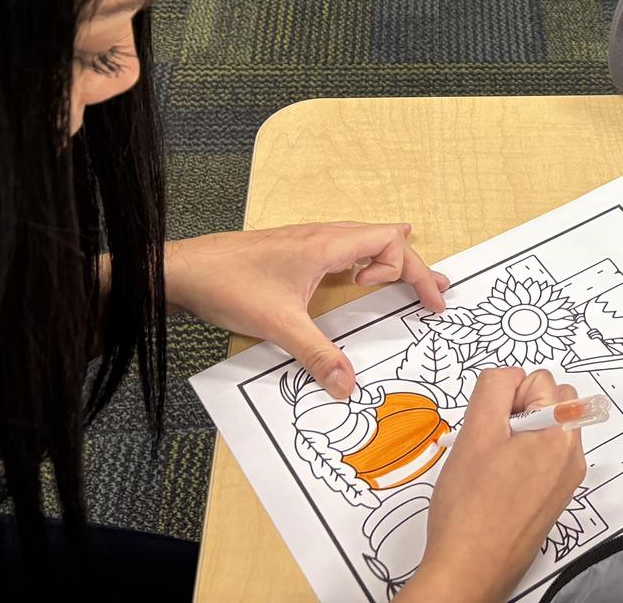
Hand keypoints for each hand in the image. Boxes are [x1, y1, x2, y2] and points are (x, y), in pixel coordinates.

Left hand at [165, 223, 449, 399]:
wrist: (183, 269)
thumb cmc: (229, 285)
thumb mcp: (278, 325)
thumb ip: (316, 355)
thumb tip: (348, 386)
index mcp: (327, 245)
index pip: (390, 243)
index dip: (413, 271)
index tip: (424, 303)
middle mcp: (323, 236)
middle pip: (384, 239)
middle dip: (413, 266)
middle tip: (438, 292)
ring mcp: (309, 241)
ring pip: (364, 241)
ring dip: (390, 262)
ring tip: (412, 283)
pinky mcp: (295, 250)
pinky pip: (345, 248)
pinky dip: (366, 261)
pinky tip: (363, 275)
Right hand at [402, 369, 587, 602]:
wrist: (469, 570)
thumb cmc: (470, 507)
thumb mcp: (476, 432)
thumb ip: (495, 388)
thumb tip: (510, 375)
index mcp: (562, 434)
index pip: (539, 380)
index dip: (507, 397)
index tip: (490, 427)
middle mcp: (572, 456)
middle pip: (550, 402)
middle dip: (518, 412)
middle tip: (489, 443)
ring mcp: (564, 480)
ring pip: (544, 430)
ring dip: (518, 435)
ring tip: (490, 465)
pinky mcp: (552, 499)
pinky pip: (542, 459)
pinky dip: (520, 460)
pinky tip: (495, 484)